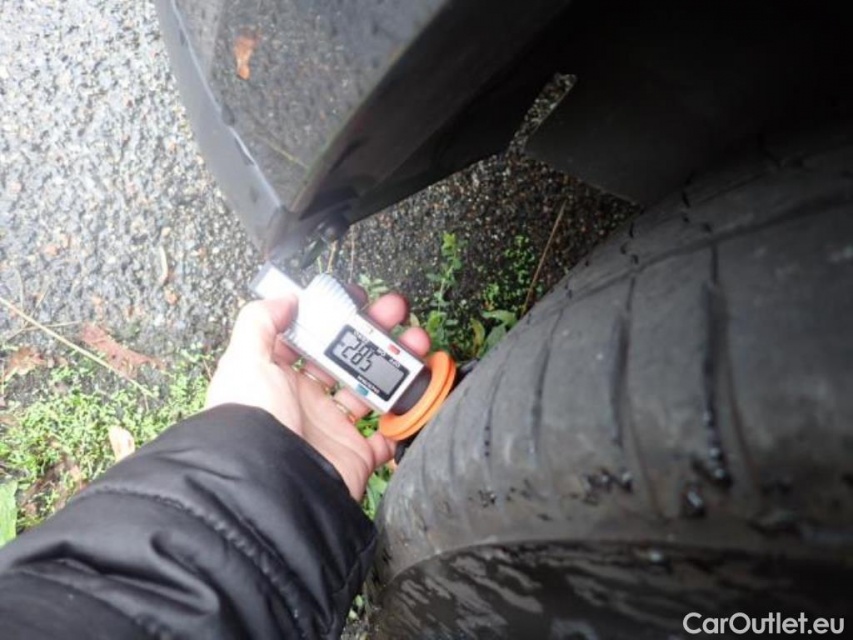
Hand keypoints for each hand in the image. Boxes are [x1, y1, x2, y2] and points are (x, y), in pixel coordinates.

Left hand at [205, 290, 430, 500]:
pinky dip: (402, 422)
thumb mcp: (245, 360)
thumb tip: (286, 299)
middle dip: (375, 333)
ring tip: (418, 343)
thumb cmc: (252, 421)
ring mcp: (332, 429)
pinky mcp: (354, 456)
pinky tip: (415, 395)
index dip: (333, 318)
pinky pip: (386, 438)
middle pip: (347, 359)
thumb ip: (261, 321)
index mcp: (279, 378)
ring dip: (397, 367)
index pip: (311, 339)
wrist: (270, 485)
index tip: (357, 301)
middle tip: (396, 312)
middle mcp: (306, 402)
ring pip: (372, 390)